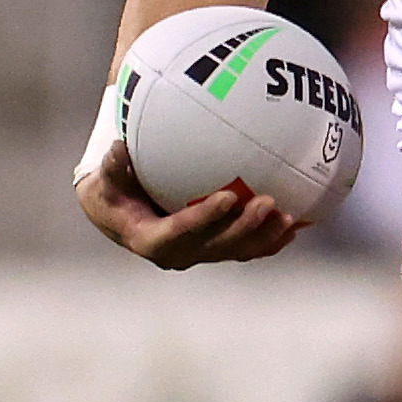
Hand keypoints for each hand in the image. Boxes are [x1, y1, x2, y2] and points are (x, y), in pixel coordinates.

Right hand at [75, 139, 302, 267]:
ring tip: (291, 218)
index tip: (227, 197)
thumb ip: (111, 168)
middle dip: (245, 229)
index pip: (180, 232)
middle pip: (218, 247)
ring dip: (265, 237)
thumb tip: (118, 148)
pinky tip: (300, 223)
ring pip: (238, 251)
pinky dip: (272, 238)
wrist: (119, 214)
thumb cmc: (110, 191)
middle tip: (268, 203)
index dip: (204, 219)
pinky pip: (247, 246)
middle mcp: (180, 253)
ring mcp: (201, 253)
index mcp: (151, 240)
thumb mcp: (102, 180)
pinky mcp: (216, 248)